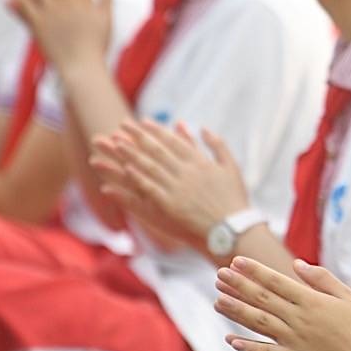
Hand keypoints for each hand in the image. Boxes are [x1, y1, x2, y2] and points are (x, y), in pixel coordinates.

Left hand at [90, 119, 249, 244]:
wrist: (233, 228)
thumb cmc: (234, 199)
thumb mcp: (231, 166)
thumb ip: (217, 145)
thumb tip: (203, 127)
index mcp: (200, 161)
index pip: (173, 141)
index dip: (156, 130)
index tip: (142, 121)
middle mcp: (187, 171)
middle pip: (157, 150)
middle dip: (138, 136)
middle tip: (122, 125)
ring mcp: (178, 188)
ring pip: (150, 167)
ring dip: (132, 154)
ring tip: (116, 143)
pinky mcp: (171, 206)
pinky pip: (151, 189)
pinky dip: (138, 178)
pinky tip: (125, 169)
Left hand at [212, 255, 350, 350]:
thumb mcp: (346, 295)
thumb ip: (321, 278)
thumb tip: (297, 264)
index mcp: (311, 301)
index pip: (276, 281)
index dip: (254, 271)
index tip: (236, 261)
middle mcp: (298, 319)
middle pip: (262, 299)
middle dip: (239, 286)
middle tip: (219, 275)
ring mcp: (294, 340)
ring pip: (258, 323)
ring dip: (236, 311)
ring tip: (218, 300)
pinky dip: (247, 346)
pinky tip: (230, 339)